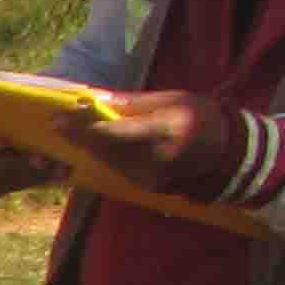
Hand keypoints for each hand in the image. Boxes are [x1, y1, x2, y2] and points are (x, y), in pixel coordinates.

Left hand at [57, 89, 241, 199]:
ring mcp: (152, 176)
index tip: (59, 118)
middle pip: (104, 149)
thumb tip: (97, 99)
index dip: (82, 127)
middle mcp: (156, 158)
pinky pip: (116, 169)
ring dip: (84, 147)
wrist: (229, 152)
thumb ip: (134, 103)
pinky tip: (88, 145)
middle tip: (54, 122)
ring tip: (65, 131)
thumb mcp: (172, 99)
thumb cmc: (200, 116)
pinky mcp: (147, 186)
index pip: (113, 133)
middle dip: (77, 137)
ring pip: (106, 161)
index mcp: (164, 131)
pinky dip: (101, 156)